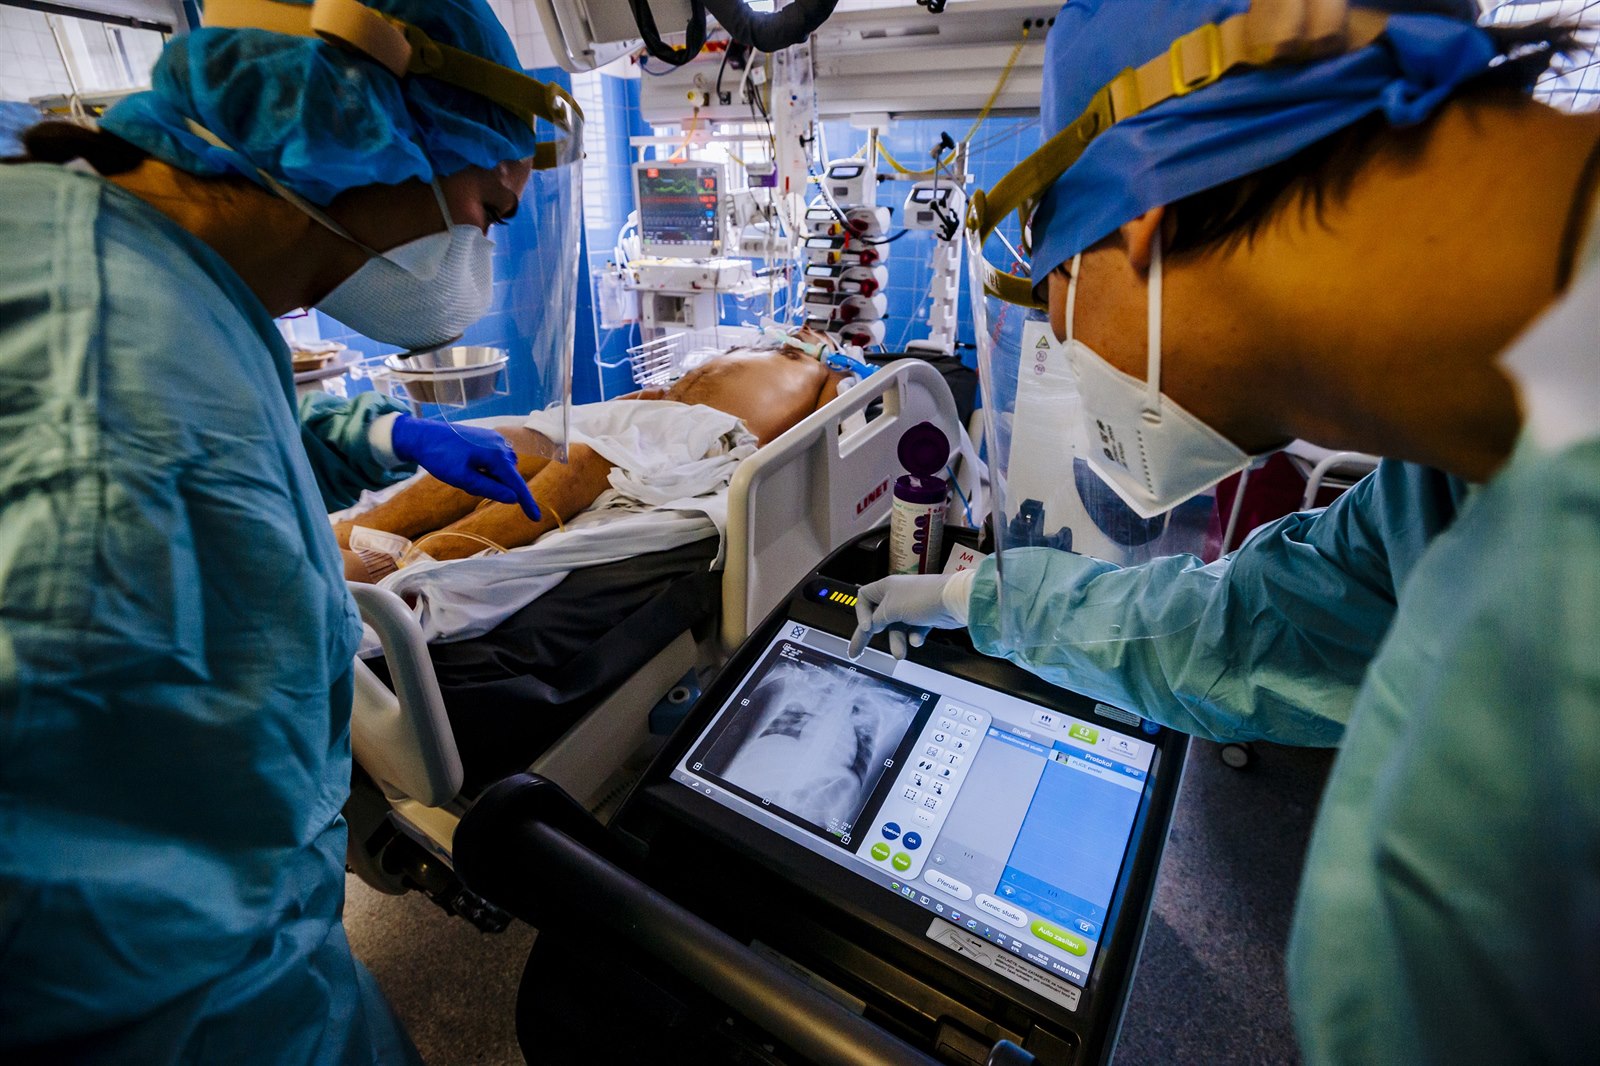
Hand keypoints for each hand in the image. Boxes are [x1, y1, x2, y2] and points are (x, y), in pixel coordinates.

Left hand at [390, 415, 540, 520]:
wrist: (423, 435)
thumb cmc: (440, 457)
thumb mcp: (463, 479)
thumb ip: (490, 489)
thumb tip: (513, 498)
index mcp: (496, 455)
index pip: (517, 484)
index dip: (527, 502)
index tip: (536, 518)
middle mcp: (501, 445)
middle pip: (508, 477)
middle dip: (494, 486)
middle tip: (465, 483)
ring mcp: (495, 439)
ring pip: (501, 469)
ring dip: (489, 477)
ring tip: (464, 473)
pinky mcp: (488, 438)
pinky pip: (495, 460)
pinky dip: (486, 468)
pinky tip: (467, 464)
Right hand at [848, 573, 965, 659]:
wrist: (954, 601)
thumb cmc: (922, 599)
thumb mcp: (891, 610)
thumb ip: (876, 620)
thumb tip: (870, 626)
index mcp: (886, 588)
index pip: (864, 598)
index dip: (861, 614)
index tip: (866, 628)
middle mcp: (897, 596)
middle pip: (878, 618)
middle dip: (870, 635)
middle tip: (857, 652)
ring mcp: (911, 607)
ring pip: (896, 628)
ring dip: (897, 641)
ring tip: (900, 654)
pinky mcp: (924, 617)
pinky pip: (913, 630)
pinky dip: (914, 636)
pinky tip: (918, 640)